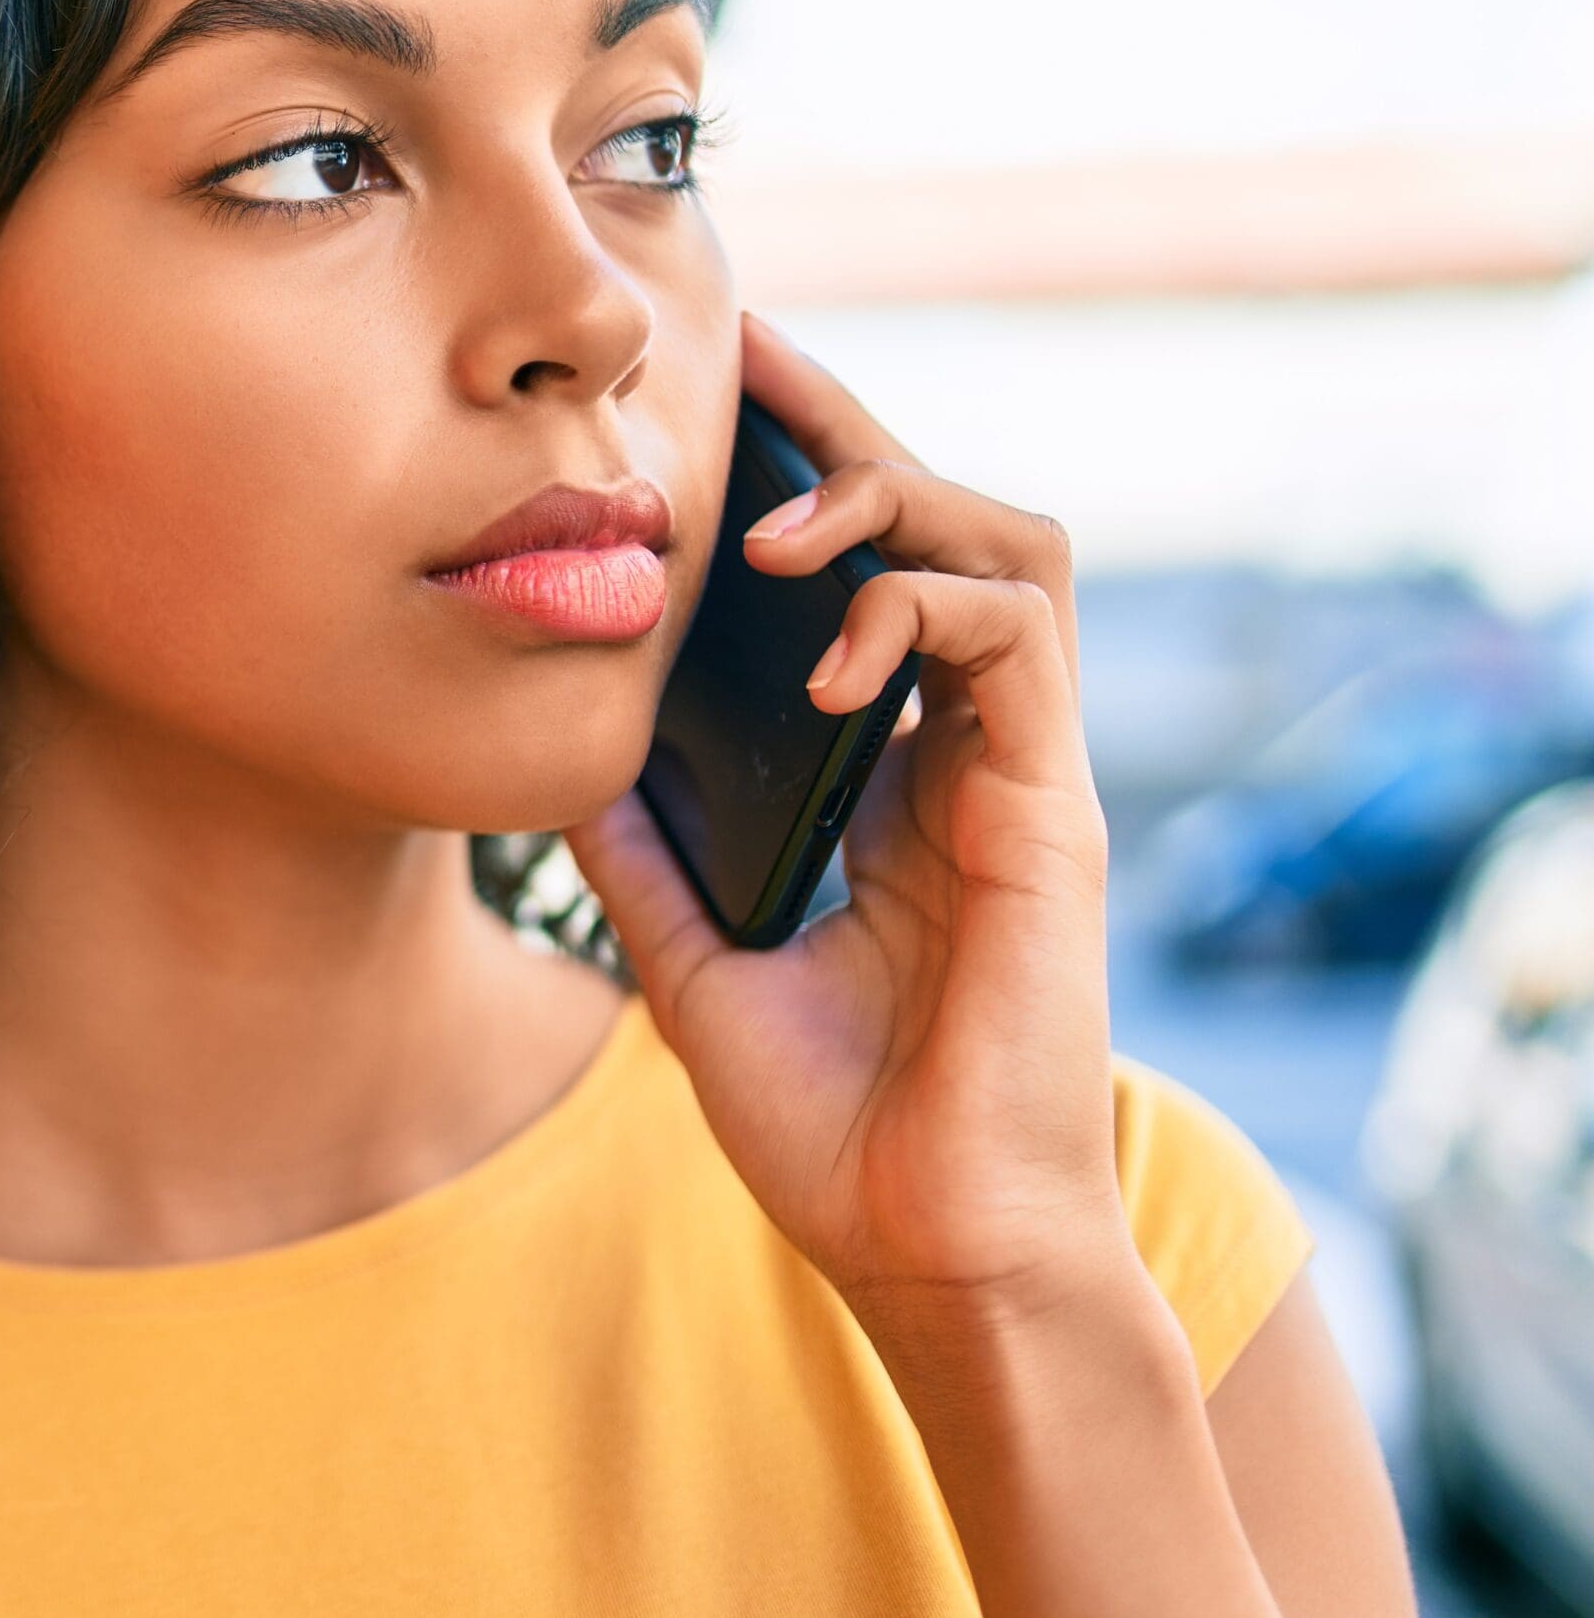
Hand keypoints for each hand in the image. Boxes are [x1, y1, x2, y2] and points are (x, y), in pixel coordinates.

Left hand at [566, 310, 1132, 1333]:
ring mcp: (1021, 780)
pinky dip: (923, 611)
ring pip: (1013, 549)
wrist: (931, 1252)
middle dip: (854, 433)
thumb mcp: (696, 965)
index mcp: (898, 784)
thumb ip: (646, 859)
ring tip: (779, 532)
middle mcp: (969, 761)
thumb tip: (564, 762)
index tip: (725, 402)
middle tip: (758, 365)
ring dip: (896, 507)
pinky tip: (831, 657)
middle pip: (947, 528)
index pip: (872, 582)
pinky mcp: (1053, 815)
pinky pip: (1019, 642)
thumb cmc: (836, 1128)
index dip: (811, 479)